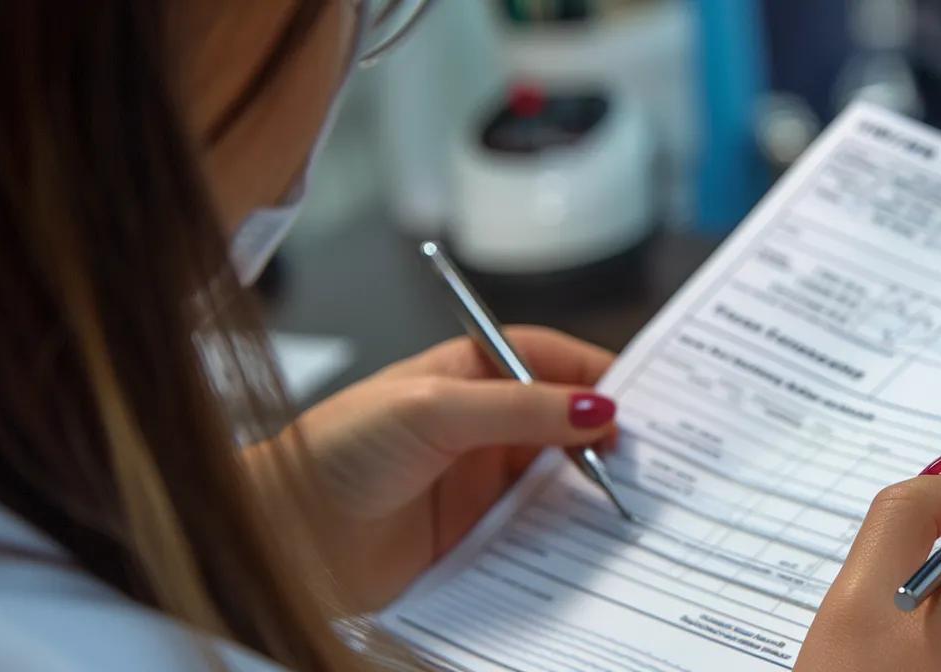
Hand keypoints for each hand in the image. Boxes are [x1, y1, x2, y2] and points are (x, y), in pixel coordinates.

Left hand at [263, 326, 618, 610]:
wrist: (287, 538)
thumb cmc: (335, 454)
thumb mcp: (431, 410)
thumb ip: (517, 409)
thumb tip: (596, 408)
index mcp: (464, 375)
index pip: (545, 360)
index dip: (593, 371)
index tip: (642, 395)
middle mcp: (478, 425)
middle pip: (561, 419)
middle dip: (605, 431)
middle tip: (653, 451)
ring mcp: (478, 482)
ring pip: (556, 476)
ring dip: (592, 484)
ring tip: (636, 495)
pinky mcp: (476, 534)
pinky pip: (537, 529)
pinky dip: (568, 532)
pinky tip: (593, 536)